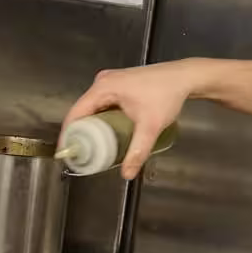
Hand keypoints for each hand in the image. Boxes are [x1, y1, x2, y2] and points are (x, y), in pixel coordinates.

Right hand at [63, 61, 206, 179]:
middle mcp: (103, 82)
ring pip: (93, 108)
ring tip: (92, 148)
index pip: (76, 113)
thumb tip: (127, 175)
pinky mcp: (119, 84)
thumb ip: (138, 151)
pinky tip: (106, 133)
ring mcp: (111, 81)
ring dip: (91, 126)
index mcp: (103, 87)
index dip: (68, 133)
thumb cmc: (166, 96)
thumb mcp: (150, 126)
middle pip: (82, 110)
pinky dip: (101, 118)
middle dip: (80, 133)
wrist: (184, 77)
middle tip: (82, 154)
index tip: (67, 151)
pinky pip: (103, 104)